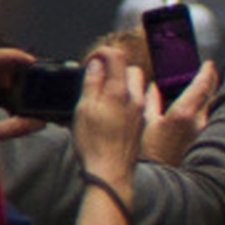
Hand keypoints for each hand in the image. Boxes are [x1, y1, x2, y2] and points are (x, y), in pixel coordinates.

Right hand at [68, 47, 147, 192]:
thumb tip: (96, 64)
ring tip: (101, 95)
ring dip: (120, 83)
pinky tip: (110, 110)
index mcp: (120, 92)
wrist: (111, 171)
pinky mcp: (140, 123)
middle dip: (113, 67)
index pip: (116, 56)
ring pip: (135, 86)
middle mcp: (135, 99)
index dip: (100, 53)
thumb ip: (92, 83)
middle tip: (95, 78)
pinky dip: (124, 98)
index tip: (89, 62)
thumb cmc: (94, 144)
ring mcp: (140, 112)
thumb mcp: (84, 109)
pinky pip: (136, 101)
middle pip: (129, 69)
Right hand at [140, 61, 218, 166]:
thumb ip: (150, 100)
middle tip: (209, 70)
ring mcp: (202, 132)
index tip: (208, 64)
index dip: (206, 73)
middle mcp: (198, 123)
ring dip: (207, 94)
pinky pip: (206, 117)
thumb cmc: (148, 150)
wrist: (158, 175)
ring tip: (202, 84)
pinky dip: (203, 106)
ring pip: (210, 107)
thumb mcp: (145, 120)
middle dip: (211, 81)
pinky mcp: (201, 140)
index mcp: (184, 114)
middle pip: (211, 96)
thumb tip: (154, 87)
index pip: (201, 87)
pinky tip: (196, 105)